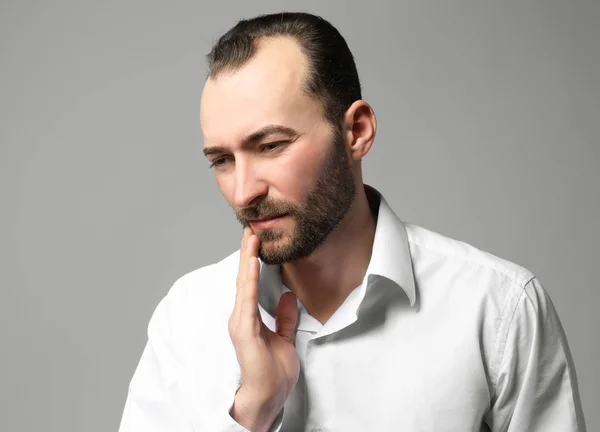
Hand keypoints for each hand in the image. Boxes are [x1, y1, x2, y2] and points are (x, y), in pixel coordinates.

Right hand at [229, 228, 299, 431]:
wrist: (268, 397)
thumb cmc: (273, 373)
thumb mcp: (284, 338)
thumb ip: (284, 318)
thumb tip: (289, 297)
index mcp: (249, 319)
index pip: (251, 284)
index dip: (253, 261)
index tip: (257, 240)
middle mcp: (242, 317)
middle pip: (245, 279)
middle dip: (248, 253)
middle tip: (251, 229)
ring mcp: (241, 323)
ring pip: (245, 284)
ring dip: (248, 260)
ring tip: (251, 238)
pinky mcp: (244, 330)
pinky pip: (248, 299)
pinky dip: (251, 280)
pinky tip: (254, 263)